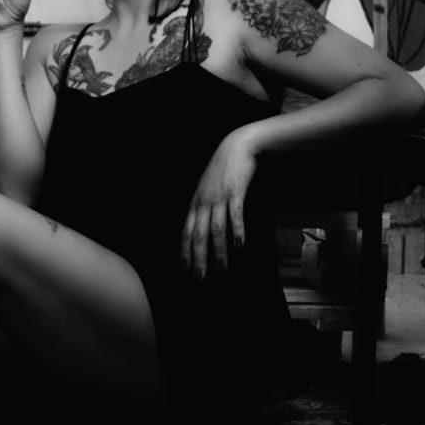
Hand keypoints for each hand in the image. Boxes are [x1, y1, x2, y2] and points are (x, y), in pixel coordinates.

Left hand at [180, 130, 258, 279]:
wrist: (234, 148)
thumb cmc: (221, 171)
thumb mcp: (206, 190)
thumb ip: (203, 207)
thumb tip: (202, 227)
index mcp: (195, 203)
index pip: (186, 231)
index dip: (185, 250)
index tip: (186, 267)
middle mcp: (203, 202)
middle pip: (197, 234)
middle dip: (198, 257)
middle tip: (200, 276)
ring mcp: (219, 198)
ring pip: (215, 229)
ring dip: (217, 250)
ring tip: (221, 267)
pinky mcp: (235, 192)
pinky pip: (234, 214)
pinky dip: (236, 231)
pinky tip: (239, 245)